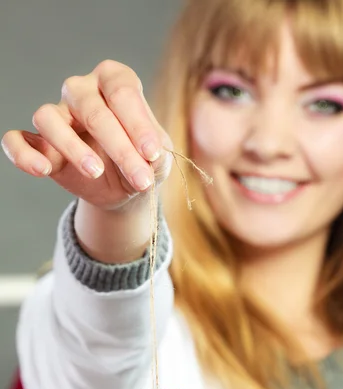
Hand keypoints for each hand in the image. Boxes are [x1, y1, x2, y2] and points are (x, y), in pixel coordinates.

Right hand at [1, 60, 171, 209]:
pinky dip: (23, 154)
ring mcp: (57, 114)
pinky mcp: (38, 142)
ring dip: (72, 147)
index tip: (152, 154)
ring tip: (95, 172)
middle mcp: (81, 90)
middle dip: (119, 147)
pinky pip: (16, 140)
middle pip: (91, 109)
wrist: (124, 186)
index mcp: (114, 80)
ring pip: (48, 117)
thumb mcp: (158, 157)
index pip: (121, 91)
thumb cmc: (143, 160)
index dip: (138, 123)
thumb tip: (147, 156)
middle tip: (139, 179)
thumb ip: (155, 153)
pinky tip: (42, 169)